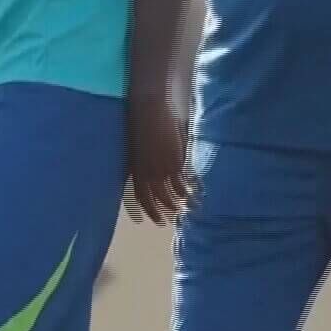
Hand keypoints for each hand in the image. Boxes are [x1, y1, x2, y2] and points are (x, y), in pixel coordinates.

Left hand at [126, 96, 192, 225]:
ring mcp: (162, 168)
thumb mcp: (136, 149)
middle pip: (158, 199)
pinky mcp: (175, 161)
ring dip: (180, 203)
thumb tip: (149, 176)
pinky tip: (194, 193)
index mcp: (136, 170)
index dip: (149, 211)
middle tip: (173, 218)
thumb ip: (143, 164)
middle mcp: (148, 173)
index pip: (141, 197)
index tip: (156, 220)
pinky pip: (183, 182)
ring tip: (188, 208)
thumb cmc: (140, 124)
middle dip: (165, 211)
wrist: (149, 110)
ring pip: (172, 193)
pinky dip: (189, 189)